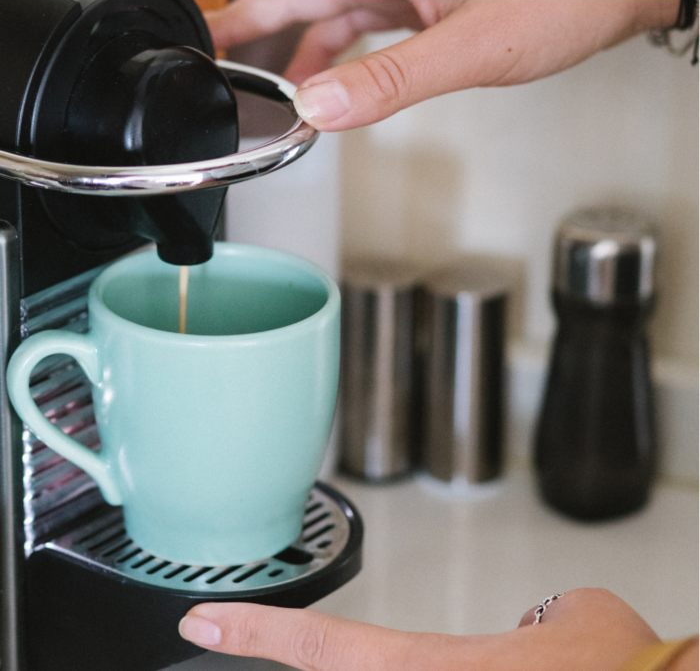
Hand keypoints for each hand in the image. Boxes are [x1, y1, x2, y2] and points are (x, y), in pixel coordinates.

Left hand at [178, 587, 669, 670]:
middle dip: (293, 659)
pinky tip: (495, 657)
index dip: (255, 631)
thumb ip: (541, 621)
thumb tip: (542, 634)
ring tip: (466, 636)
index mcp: (436, 670)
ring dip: (366, 659)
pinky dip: (420, 668)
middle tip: (244, 635)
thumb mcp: (575, 618)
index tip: (204, 618)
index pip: (323, 645)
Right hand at [206, 0, 678, 131]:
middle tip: (218, 65)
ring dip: (302, 48)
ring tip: (271, 89)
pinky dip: (343, 46)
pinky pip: (364, 13)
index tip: (200, 38)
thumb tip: (322, 108)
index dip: (238, 12)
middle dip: (259, 31)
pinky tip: (336, 78)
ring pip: (330, 4)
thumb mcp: (473, 47)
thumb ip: (391, 80)